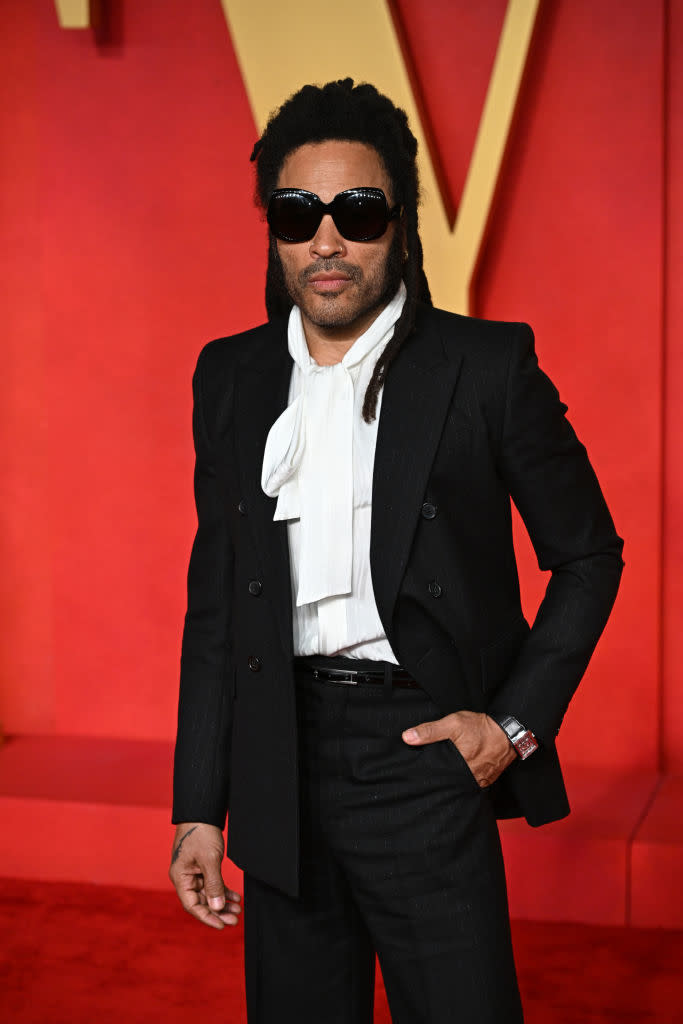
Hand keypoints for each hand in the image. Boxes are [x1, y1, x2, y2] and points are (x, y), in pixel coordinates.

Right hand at [169, 822, 241, 929]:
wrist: (201, 812)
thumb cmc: (201, 833)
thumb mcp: (209, 859)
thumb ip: (213, 884)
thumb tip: (216, 908)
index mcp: (180, 878)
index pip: (192, 905)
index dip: (207, 917)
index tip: (222, 925)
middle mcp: (185, 878)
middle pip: (202, 902)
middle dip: (218, 912)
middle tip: (235, 920)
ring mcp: (194, 873)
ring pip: (209, 894)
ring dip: (223, 902)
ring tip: (238, 910)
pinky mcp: (203, 867)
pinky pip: (213, 884)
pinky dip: (224, 890)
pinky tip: (236, 897)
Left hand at [402, 711, 516, 787]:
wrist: (509, 732)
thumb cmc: (481, 727)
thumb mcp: (453, 723)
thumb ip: (430, 731)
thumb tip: (407, 737)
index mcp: (459, 766)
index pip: (436, 776)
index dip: (427, 773)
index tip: (418, 771)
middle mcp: (470, 777)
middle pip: (447, 782)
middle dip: (439, 778)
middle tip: (429, 772)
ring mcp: (479, 780)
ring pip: (459, 784)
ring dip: (451, 778)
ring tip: (443, 772)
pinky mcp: (486, 780)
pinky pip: (470, 783)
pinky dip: (463, 778)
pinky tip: (458, 771)